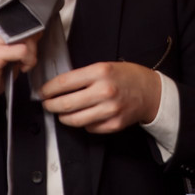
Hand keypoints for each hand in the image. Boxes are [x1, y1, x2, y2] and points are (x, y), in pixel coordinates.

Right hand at [0, 21, 38, 123]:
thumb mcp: (6, 55)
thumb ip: (18, 43)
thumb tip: (36, 35)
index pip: (21, 21)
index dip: (32, 35)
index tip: (31, 49)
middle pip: (25, 28)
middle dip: (33, 46)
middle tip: (28, 60)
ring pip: (26, 38)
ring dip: (31, 54)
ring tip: (24, 64)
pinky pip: (22, 50)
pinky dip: (28, 61)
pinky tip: (22, 68)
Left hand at [39, 61, 161, 132]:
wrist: (150, 92)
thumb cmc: (127, 77)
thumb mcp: (105, 66)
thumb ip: (83, 75)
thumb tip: (57, 87)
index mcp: (100, 72)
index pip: (64, 83)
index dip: (48, 89)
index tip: (43, 92)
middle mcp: (104, 91)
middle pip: (66, 104)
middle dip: (51, 106)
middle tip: (47, 104)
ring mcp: (110, 110)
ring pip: (74, 120)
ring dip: (63, 117)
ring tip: (62, 112)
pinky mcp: (114, 124)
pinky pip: (89, 128)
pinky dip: (83, 124)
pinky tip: (84, 116)